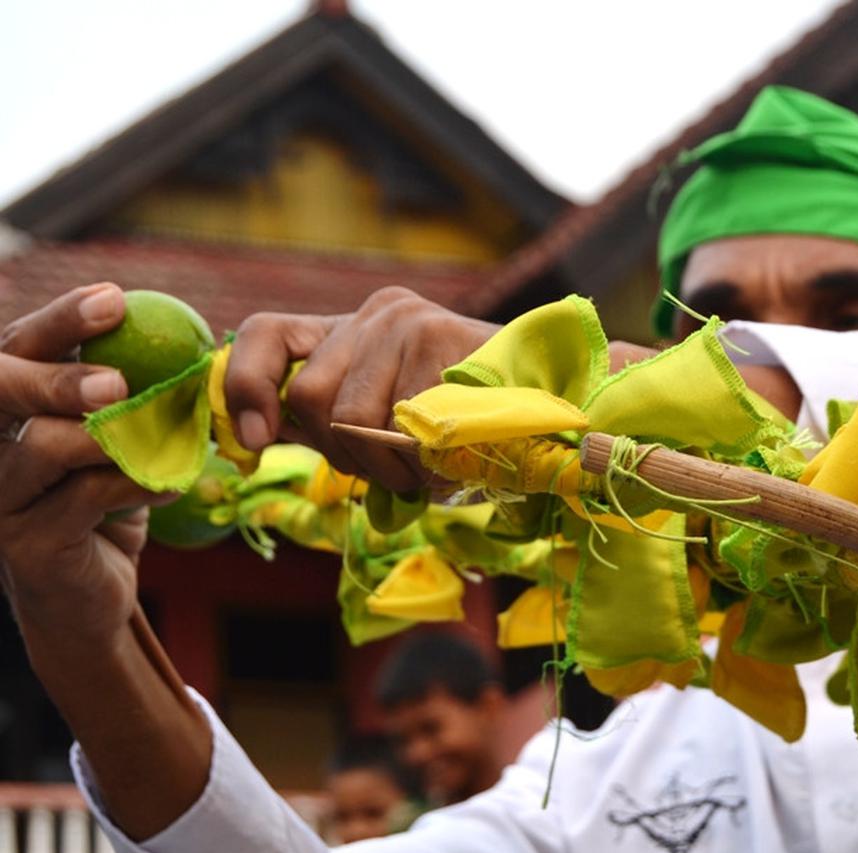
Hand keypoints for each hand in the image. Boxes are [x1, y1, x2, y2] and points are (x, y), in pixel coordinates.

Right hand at [0, 284, 168, 652]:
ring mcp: (0, 497)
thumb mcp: (113, 443)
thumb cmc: (104, 504)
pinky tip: (172, 484)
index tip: (113, 299)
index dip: (60, 320)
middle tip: (118, 382)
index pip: (17, 348)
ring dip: (112, 439)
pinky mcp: (28, 543)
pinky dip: (135, 484)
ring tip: (163, 443)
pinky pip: (82, 499)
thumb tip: (181, 338)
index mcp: (10, 411)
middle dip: (59, 375)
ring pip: (43, 446)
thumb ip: (123, 397)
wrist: (89, 597)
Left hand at [224, 287, 498, 493]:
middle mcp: (372, 314)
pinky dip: (423, 461)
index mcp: (349, 331)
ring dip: (388, 466)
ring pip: (353, 418)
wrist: (548, 399)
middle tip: (391, 468)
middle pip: (311, 398)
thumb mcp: (386, 415)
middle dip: (345, 454)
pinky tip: (452, 458)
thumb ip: (328, 421)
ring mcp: (405, 321)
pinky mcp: (438, 334)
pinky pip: (401, 424)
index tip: (256, 442)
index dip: (245, 388)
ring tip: (427, 467)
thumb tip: (255, 438)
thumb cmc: (462, 422)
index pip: (266, 335)